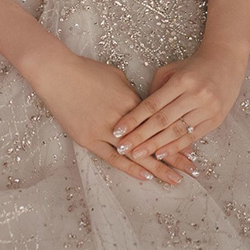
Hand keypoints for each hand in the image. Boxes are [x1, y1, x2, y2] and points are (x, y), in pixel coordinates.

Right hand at [30, 51, 186, 185]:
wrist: (57, 73)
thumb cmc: (86, 70)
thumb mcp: (116, 77)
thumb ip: (131, 94)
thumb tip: (142, 107)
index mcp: (132, 101)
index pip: (160, 124)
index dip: (176, 136)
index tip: (192, 149)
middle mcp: (123, 119)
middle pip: (154, 141)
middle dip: (174, 157)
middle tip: (192, 170)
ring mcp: (105, 130)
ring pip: (136, 153)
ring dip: (157, 167)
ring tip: (174, 179)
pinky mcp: (88, 138)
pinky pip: (112, 158)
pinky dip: (129, 168)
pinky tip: (145, 177)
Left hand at [113, 50, 247, 163]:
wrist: (225, 62)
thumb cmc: (192, 66)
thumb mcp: (172, 71)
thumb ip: (156, 90)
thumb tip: (139, 112)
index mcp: (181, 81)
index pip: (152, 104)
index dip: (134, 118)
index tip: (118, 130)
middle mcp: (195, 95)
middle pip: (162, 120)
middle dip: (140, 136)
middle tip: (123, 147)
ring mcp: (207, 109)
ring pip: (176, 131)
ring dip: (155, 145)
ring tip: (137, 154)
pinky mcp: (216, 120)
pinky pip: (192, 136)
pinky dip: (175, 147)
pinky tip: (161, 154)